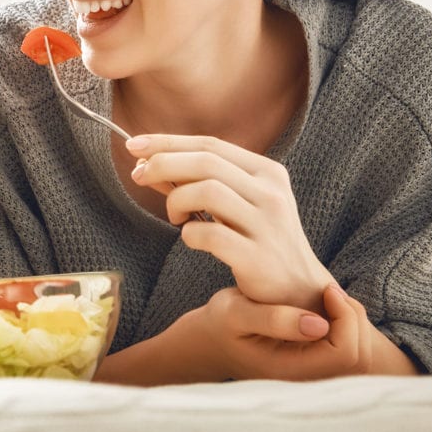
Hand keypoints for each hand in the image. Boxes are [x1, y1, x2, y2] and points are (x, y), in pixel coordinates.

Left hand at [127, 134, 332, 309]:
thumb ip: (198, 181)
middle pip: (206, 162)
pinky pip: (210, 234)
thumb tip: (147, 164)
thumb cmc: (258, 241)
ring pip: (207, 191)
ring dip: (176, 200)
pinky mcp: (258, 257)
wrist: (297, 290)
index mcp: (267, 171)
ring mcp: (267, 225)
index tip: (134, 145)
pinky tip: (191, 238)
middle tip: (139, 176)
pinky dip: (190, 234)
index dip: (168, 141)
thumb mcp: (236, 204)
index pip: (210, 144)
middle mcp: (272, 192)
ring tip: (175, 217)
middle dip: (163, 164)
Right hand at [199, 285, 375, 380]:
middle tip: (329, 290)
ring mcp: (315, 377)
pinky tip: (326, 309)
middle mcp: (308, 381)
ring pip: (360, 354)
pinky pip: (351, 350)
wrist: (214, 341)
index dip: (346, 317)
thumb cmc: (222, 323)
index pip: (345, 353)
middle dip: (353, 316)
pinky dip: (347, 325)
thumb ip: (273, 319)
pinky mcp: (318, 368)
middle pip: (360, 356)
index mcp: (290, 372)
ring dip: (352, 320)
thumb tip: (320, 325)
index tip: (326, 289)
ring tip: (328, 297)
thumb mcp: (236, 313)